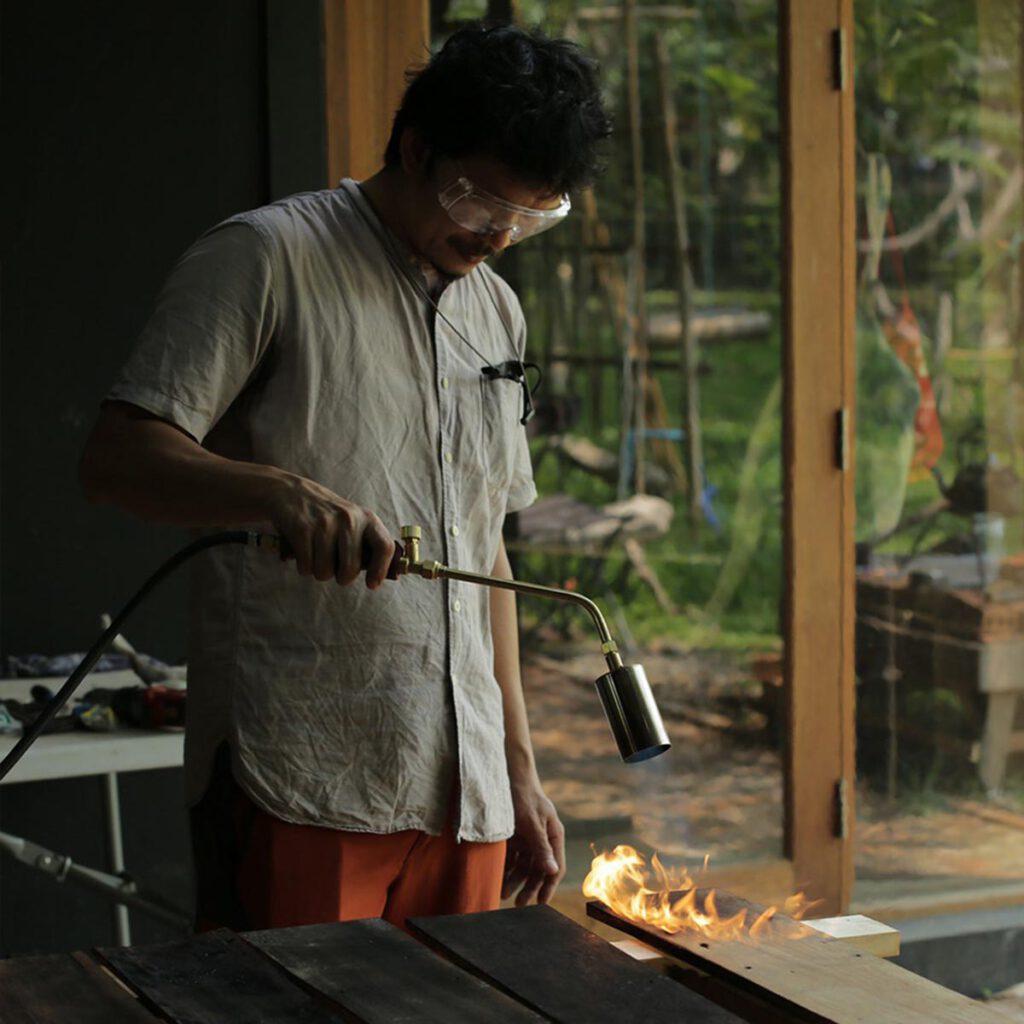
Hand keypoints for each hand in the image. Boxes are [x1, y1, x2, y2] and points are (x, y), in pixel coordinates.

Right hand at [266, 475, 394, 587]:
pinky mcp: (302, 529)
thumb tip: (376, 577)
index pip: (384, 547)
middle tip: (335, 568)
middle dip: (341, 577)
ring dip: (319, 571)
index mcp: (367, 518)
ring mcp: (325, 523)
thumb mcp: (353, 521)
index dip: (380, 570)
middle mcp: (349, 519)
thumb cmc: (327, 515)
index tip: (371, 584)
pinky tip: (303, 553)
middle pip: (350, 569)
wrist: (290, 491)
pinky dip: (304, 567)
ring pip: (325, 572)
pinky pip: (306, 567)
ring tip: (316, 556)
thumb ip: (366, 545)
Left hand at [502, 780, 565, 906]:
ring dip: (515, 880)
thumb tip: (553, 872)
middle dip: (529, 887)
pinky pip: (512, 856)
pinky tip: (498, 877)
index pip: (555, 867)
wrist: (507, 774)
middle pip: (538, 869)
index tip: (541, 904)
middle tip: (519, 904)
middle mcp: (542, 839)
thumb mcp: (532, 822)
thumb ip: (541, 847)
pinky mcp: (515, 835)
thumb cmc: (523, 796)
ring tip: (503, 893)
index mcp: (554, 835)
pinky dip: (506, 867)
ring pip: (523, 865)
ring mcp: (528, 838)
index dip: (548, 886)